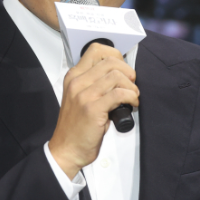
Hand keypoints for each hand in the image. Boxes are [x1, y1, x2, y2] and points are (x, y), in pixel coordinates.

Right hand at [48, 43, 138, 178]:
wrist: (66, 149)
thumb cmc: (76, 126)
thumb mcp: (80, 98)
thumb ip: (94, 83)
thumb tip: (121, 76)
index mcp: (74, 76)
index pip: (96, 49)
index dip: (116, 55)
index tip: (123, 69)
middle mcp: (77, 82)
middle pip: (110, 61)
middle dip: (128, 71)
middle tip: (131, 85)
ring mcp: (84, 95)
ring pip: (117, 76)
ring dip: (131, 87)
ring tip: (133, 97)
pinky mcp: (93, 109)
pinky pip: (119, 94)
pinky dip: (132, 97)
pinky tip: (132, 104)